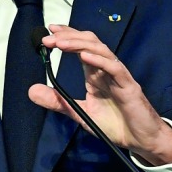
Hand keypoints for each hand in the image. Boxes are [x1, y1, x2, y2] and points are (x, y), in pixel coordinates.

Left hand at [28, 25, 171, 165]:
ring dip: (79, 44)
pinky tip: (83, 56)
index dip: (67, 36)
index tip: (49, 30)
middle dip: (69, 37)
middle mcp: (106, 70)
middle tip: (48, 37)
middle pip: (90, 43)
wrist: (140, 140)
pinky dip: (99, 60)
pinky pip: (115, 68)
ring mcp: (118, 76)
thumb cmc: (116, 125)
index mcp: (95, 74)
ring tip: (60, 43)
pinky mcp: (129, 86)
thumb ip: (58, 102)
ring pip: (101, 50)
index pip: (81, 47)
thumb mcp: (80, 113)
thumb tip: (31, 91)